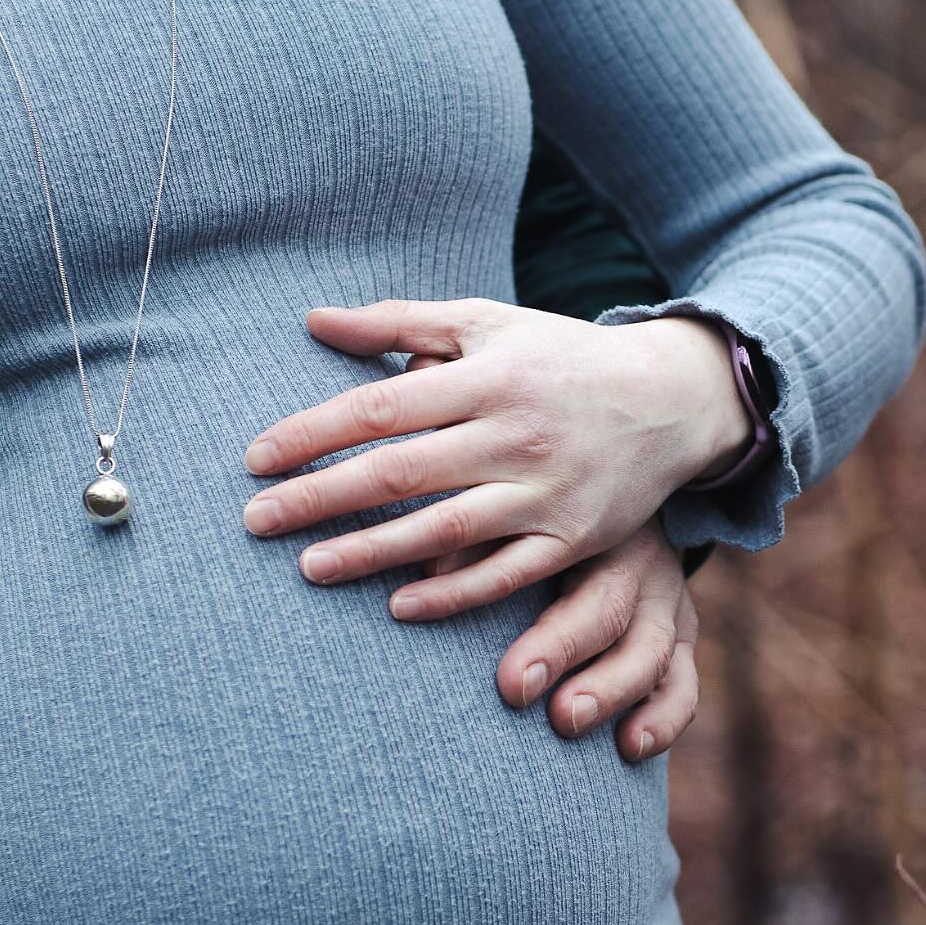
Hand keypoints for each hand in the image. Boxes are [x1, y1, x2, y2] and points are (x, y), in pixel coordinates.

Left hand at [241, 299, 751, 620]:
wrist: (671, 399)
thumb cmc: (561, 358)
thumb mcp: (489, 322)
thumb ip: (401, 324)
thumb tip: (314, 320)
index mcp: (489, 377)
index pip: (382, 408)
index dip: (313, 434)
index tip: (256, 459)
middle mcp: (515, 435)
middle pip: (399, 473)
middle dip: (319, 498)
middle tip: (254, 521)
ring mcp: (546, 491)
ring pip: (443, 530)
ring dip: (370, 551)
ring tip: (307, 567)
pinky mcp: (573, 538)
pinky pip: (504, 575)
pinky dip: (451, 592)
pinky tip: (399, 604)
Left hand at [491, 515, 699, 760]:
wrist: (627, 514)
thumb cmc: (552, 531)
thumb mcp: (524, 525)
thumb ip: (482, 544)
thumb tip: (428, 563)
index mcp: (593, 533)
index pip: (569, 576)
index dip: (543, 634)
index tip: (506, 683)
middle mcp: (637, 568)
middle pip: (608, 613)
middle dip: (564, 657)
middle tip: (518, 695)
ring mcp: (668, 607)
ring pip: (654, 653)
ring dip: (614, 692)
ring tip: (570, 725)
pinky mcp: (684, 642)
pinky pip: (684, 686)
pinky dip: (664, 719)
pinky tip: (631, 749)